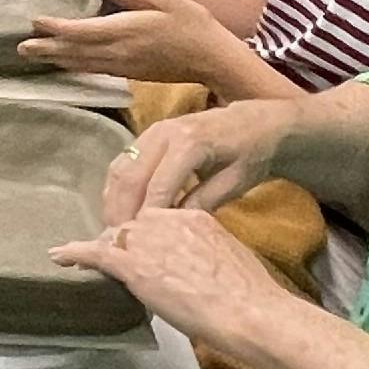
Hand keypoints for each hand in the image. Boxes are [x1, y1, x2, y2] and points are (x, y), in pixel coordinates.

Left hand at [20, 0, 241, 84]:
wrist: (212, 59)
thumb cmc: (192, 23)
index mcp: (127, 30)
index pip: (82, 30)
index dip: (56, 28)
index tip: (34, 22)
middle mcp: (120, 52)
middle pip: (74, 52)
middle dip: (46, 49)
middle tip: (19, 47)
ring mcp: (123, 66)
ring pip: (81, 64)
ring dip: (55, 60)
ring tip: (30, 56)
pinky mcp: (128, 73)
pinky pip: (93, 70)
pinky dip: (73, 66)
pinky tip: (62, 63)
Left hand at [53, 205, 292, 366]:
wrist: (247, 310)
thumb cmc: (247, 295)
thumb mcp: (227, 258)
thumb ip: (204, 254)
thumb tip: (196, 268)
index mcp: (193, 216)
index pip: (157, 218)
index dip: (146, 235)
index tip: (142, 247)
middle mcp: (167, 221)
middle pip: (132, 225)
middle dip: (121, 241)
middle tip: (112, 257)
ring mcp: (148, 241)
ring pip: (114, 238)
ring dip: (99, 249)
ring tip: (77, 255)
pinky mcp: (134, 265)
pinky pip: (97, 254)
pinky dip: (75, 254)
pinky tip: (59, 256)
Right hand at [102, 98, 305, 225]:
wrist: (254, 122)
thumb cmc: (250, 154)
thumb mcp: (235, 182)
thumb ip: (203, 202)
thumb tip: (172, 228)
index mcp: (189, 142)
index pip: (157, 186)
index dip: (146, 217)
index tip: (140, 246)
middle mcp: (163, 133)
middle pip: (130, 177)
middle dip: (121, 212)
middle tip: (118, 243)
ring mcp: (151, 132)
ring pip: (119, 170)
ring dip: (113, 202)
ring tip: (114, 231)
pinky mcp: (145, 137)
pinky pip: (122, 164)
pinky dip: (116, 190)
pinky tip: (119, 212)